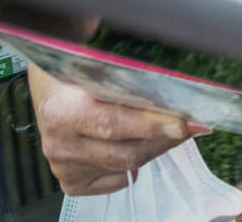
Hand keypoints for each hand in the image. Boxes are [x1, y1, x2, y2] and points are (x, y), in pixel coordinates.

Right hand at [26, 65, 201, 195]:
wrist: (46, 85)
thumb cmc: (71, 67)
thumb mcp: (90, 60)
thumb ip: (122, 75)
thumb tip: (166, 78)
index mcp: (61, 111)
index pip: (113, 124)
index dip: (152, 125)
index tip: (185, 121)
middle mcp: (61, 144)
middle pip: (126, 150)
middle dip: (165, 137)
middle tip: (194, 124)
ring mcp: (65, 166)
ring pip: (125, 165)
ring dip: (155, 147)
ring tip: (174, 130)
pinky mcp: (71, 180)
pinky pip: (115, 178)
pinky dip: (133, 165)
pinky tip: (140, 146)